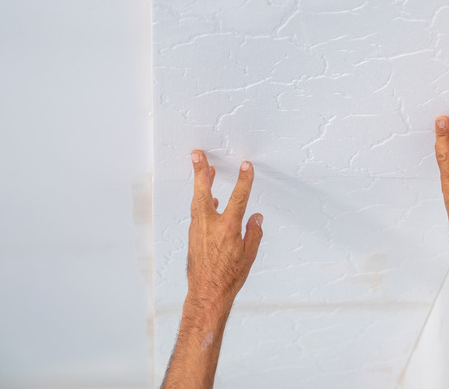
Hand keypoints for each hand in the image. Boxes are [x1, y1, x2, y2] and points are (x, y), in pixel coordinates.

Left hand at [187, 150, 263, 309]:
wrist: (207, 294)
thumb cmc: (229, 278)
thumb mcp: (249, 255)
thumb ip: (253, 233)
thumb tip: (256, 217)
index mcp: (228, 228)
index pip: (238, 198)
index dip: (244, 180)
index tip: (246, 166)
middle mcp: (210, 225)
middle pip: (203, 192)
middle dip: (201, 171)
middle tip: (197, 155)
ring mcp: (198, 230)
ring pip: (197, 201)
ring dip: (200, 184)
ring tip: (203, 169)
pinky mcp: (193, 236)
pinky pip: (197, 213)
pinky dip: (201, 202)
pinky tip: (207, 199)